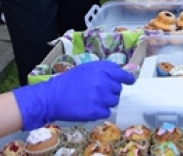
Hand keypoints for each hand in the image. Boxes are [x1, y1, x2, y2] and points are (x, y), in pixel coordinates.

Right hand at [13, 61, 134, 129]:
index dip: (127, 79)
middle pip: (118, 90)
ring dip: (106, 102)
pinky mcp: (96, 111)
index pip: (121, 74)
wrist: (52, 97)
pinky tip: (89, 107)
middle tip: (98, 92)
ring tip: (91, 100)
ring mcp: (100, 97)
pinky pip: (106, 112)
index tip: (130, 81)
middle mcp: (103, 82)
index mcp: (101, 70)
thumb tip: (120, 74)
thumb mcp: (86, 69)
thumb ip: (104, 70)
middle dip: (110, 91)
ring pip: (113, 101)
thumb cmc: (68, 81)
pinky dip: (100, 111)